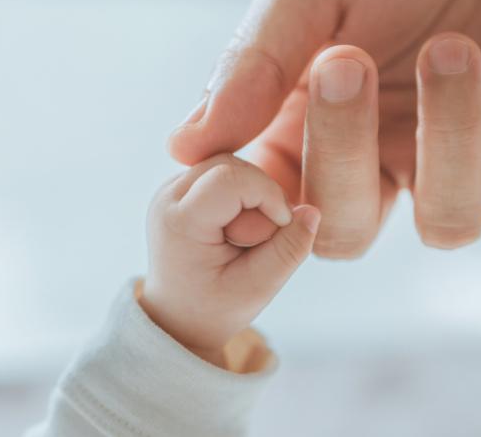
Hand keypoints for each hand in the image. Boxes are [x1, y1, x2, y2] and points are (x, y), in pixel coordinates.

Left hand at [141, 153, 320, 366]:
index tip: (281, 228)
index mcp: (180, 222)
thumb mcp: (258, 288)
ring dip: (252, 195)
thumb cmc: (214, 307)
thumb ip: (289, 250)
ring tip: (247, 235)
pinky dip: (242, 194)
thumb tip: (312, 211)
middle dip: (260, 196)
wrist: (178, 315)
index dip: (269, 196)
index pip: (232, 179)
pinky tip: (239, 225)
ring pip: (230, 164)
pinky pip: (224, 171)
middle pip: (232, 166)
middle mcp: (168, 197)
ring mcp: (172, 188)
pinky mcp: (183, 186)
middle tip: (258, 239)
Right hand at [169, 0, 480, 254]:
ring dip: (448, 140)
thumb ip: (256, 62)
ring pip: (446, 227)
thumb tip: (184, 148)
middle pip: (347, 235)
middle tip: (349, 60)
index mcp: (311, 124)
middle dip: (345, 155)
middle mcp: (380, 154)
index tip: (254, 150)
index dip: (260, 202)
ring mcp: (454, 156)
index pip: (271, 206)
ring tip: (453, 45)